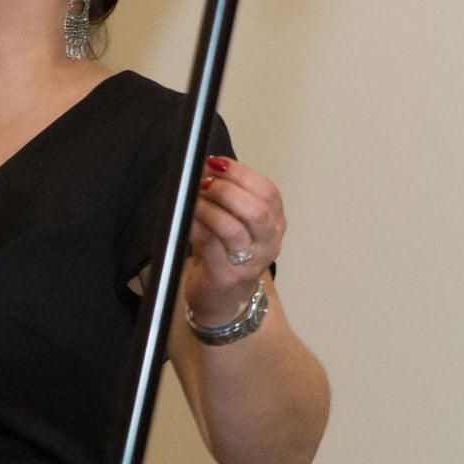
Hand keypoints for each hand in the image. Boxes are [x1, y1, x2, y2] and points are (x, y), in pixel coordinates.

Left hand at [184, 155, 284, 324]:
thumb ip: (230, 196)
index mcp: (275, 224)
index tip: (216, 163)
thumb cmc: (227, 255)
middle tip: (204, 183)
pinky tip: (188, 220)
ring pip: (233, 229)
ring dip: (209, 209)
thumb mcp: (238, 223)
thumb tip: (207, 164)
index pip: (268, 192)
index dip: (241, 173)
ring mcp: (249, 264)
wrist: (223, 300)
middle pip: (256, 210)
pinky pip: (209, 246)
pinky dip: (196, 227)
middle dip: (226, 190)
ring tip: (194, 202)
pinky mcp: (225, 277)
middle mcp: (269, 244)